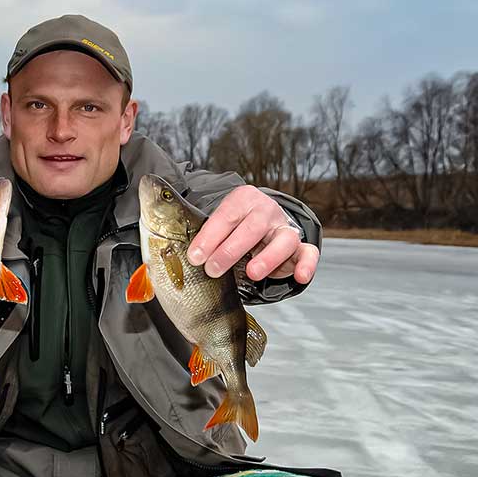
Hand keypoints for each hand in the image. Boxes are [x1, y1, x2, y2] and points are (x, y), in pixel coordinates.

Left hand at [186, 185, 318, 283]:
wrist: (256, 227)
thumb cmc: (229, 230)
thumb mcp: (212, 227)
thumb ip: (196, 238)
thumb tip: (168, 264)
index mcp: (241, 200)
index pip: (226, 215)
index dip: (210, 236)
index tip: (195, 257)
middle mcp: (265, 211)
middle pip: (253, 226)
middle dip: (231, 250)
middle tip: (213, 270)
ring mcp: (283, 228)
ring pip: (283, 239)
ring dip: (268, 257)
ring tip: (252, 273)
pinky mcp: (299, 246)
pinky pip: (309, 252)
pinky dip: (307, 264)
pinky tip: (300, 276)